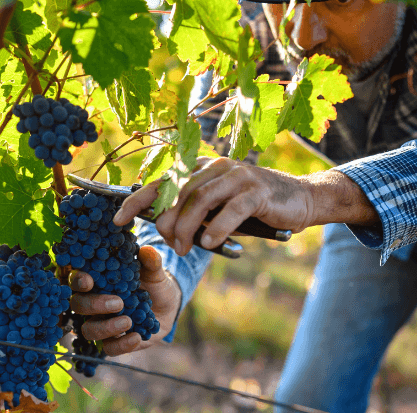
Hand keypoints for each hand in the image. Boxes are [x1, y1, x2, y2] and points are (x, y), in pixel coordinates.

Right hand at [68, 246, 180, 355]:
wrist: (168, 307)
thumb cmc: (154, 284)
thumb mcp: (154, 272)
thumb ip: (150, 262)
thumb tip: (147, 251)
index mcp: (98, 281)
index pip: (77, 280)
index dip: (78, 280)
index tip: (89, 281)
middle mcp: (94, 303)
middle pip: (78, 306)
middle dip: (94, 305)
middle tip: (118, 303)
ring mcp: (102, 324)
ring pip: (89, 330)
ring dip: (106, 327)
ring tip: (128, 321)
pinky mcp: (114, 342)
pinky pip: (109, 348)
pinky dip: (122, 344)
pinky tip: (137, 336)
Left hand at [112, 157, 376, 255]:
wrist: (300, 200)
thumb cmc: (254, 209)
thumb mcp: (219, 209)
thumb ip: (194, 213)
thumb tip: (162, 229)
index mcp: (201, 168)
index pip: (161, 181)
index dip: (136, 200)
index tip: (116, 220)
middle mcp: (215, 167)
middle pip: (178, 193)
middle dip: (166, 222)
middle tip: (169, 244)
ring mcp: (237, 176)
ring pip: (200, 200)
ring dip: (187, 228)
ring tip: (184, 249)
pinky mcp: (257, 190)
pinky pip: (230, 210)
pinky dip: (216, 228)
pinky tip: (210, 243)